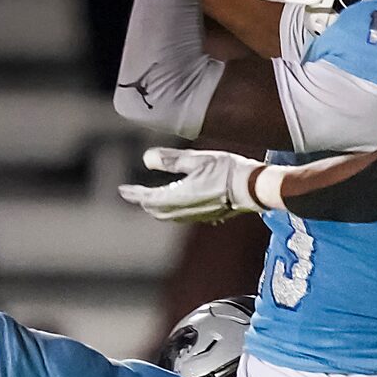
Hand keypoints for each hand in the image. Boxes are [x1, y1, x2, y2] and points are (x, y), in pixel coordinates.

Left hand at [120, 146, 266, 222]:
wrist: (253, 188)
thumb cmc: (227, 170)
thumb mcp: (197, 159)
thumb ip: (170, 161)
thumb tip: (146, 159)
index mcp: (179, 197)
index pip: (148, 198)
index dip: (134, 194)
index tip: (123, 190)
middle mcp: (185, 211)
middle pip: (157, 211)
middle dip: (145, 202)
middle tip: (136, 194)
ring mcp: (198, 216)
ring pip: (169, 216)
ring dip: (158, 209)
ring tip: (153, 200)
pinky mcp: (209, 216)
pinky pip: (183, 217)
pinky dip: (173, 211)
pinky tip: (178, 204)